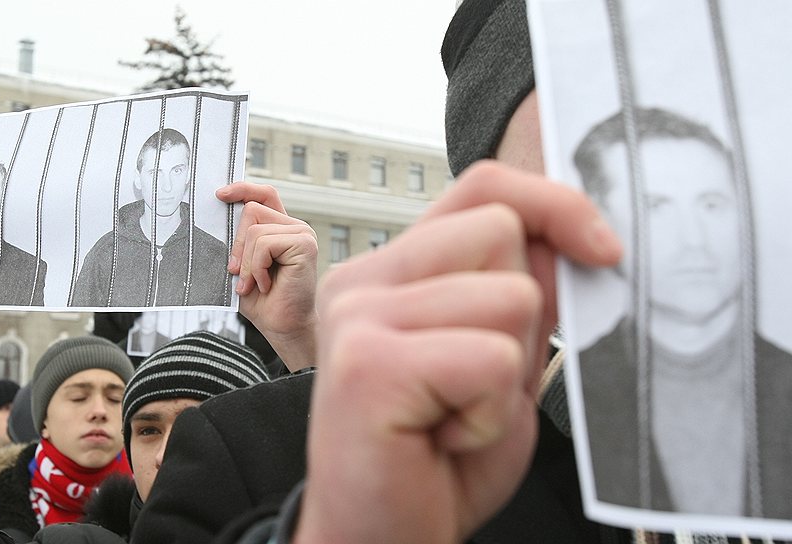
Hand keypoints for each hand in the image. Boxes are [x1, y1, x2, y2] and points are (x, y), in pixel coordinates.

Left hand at [216, 182, 318, 370]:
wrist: (282, 326)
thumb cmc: (263, 301)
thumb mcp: (241, 265)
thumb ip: (237, 242)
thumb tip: (215, 221)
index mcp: (280, 228)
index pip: (264, 195)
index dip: (243, 189)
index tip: (220, 194)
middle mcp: (294, 226)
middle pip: (251, 210)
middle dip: (237, 244)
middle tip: (237, 273)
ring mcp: (302, 233)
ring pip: (255, 230)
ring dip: (247, 263)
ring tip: (255, 284)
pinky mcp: (304, 244)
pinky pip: (264, 244)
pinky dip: (257, 268)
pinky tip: (267, 284)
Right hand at [294, 161, 621, 543]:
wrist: (378, 538)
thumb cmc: (433, 459)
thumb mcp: (496, 362)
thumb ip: (519, 295)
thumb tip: (569, 239)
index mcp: (390, 272)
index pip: (482, 187)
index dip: (552, 203)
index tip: (600, 250)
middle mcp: (363, 281)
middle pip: (502, 230)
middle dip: (524, 315)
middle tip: (478, 380)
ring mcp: (359, 317)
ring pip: (510, 296)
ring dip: (506, 373)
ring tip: (458, 411)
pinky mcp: (370, 364)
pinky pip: (489, 358)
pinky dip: (490, 412)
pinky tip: (447, 434)